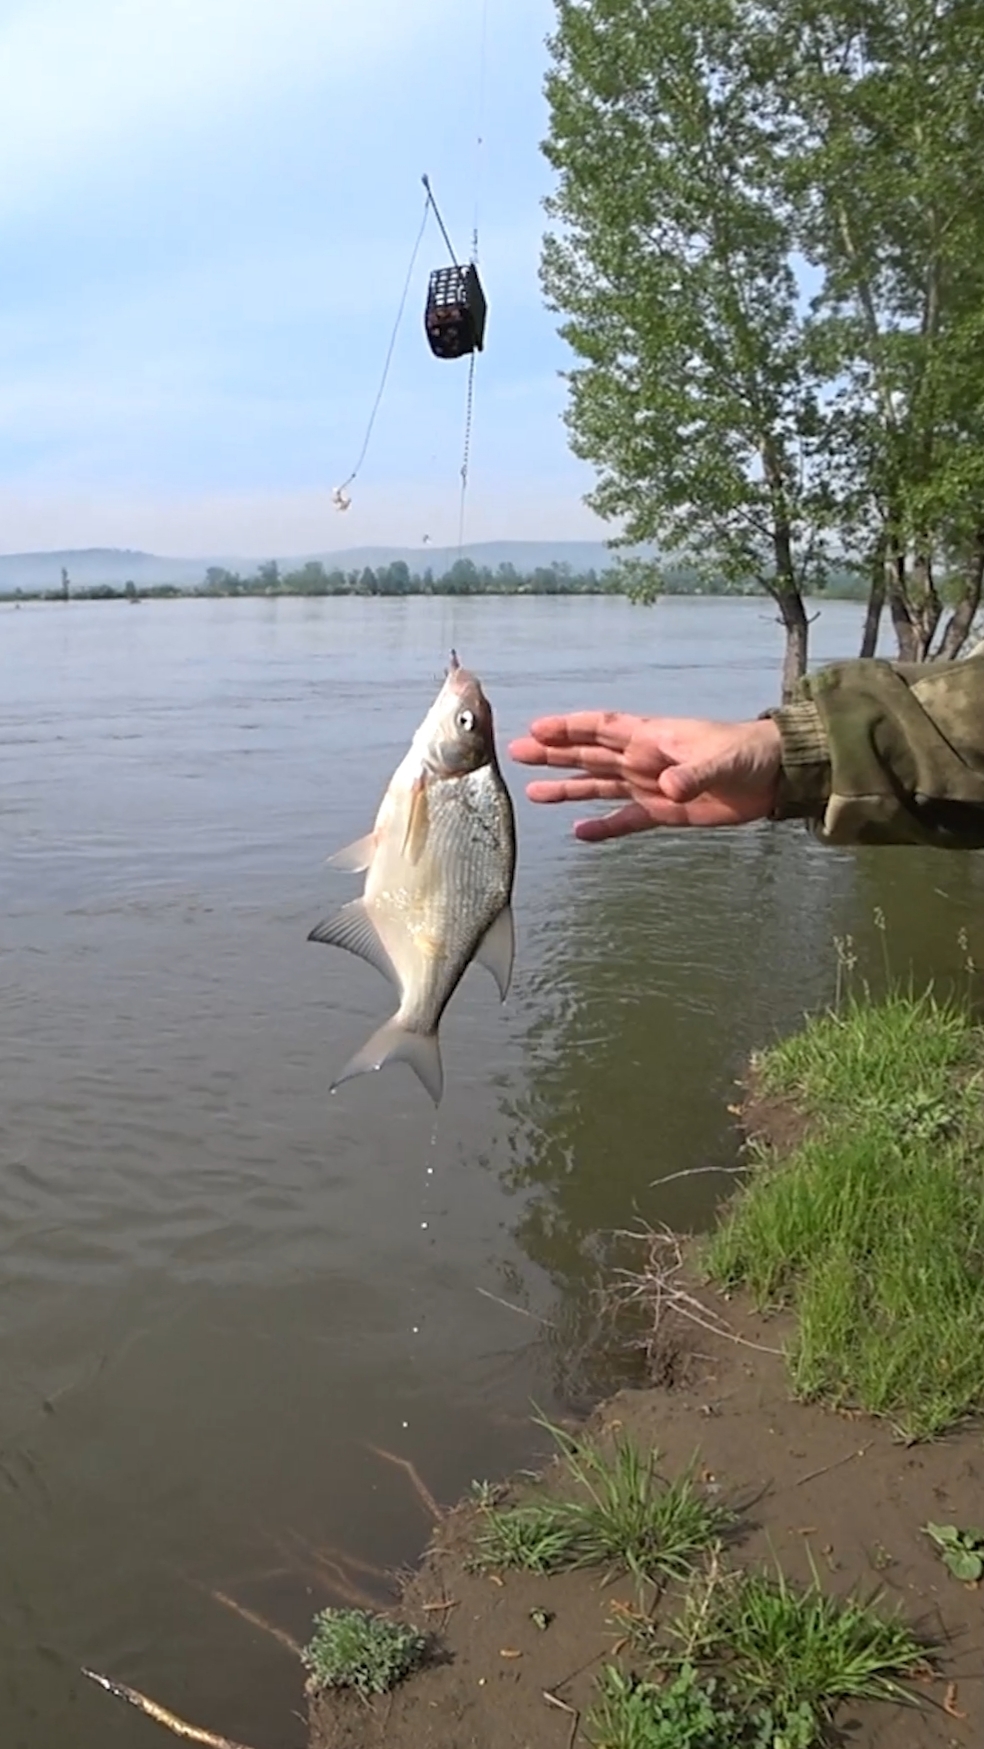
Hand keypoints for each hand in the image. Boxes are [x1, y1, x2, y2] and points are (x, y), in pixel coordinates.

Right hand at [507, 712, 781, 840]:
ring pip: (601, 785)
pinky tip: (579, 832)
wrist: (775, 776)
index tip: (537, 728)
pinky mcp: (664, 812)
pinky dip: (604, 826)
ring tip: (534, 792)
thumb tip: (667, 787)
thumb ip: (693, 774)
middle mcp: (645, 759)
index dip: (571, 728)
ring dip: (569, 787)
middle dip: (556, 753)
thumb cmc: (749, 754)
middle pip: (591, 755)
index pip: (603, 728)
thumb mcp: (722, 760)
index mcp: (653, 737)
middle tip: (518, 752)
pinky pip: (627, 819)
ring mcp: (652, 785)